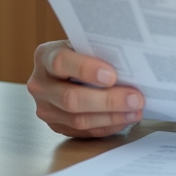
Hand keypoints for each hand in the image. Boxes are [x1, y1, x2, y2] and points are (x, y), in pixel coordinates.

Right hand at [27, 40, 144, 137]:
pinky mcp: (55, 125)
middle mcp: (40, 84)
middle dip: (107, 100)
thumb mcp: (85, 45)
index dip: (86, 69)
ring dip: (111, 117)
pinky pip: (83, 131)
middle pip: (71, 98)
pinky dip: (107, 126)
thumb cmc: (82, 53)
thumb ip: (98, 52)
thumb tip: (130, 63)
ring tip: (135, 110)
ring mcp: (45, 108)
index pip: (61, 62)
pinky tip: (124, 119)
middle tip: (135, 98)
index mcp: (45, 56)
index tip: (112, 75)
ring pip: (78, 119)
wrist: (67, 70)